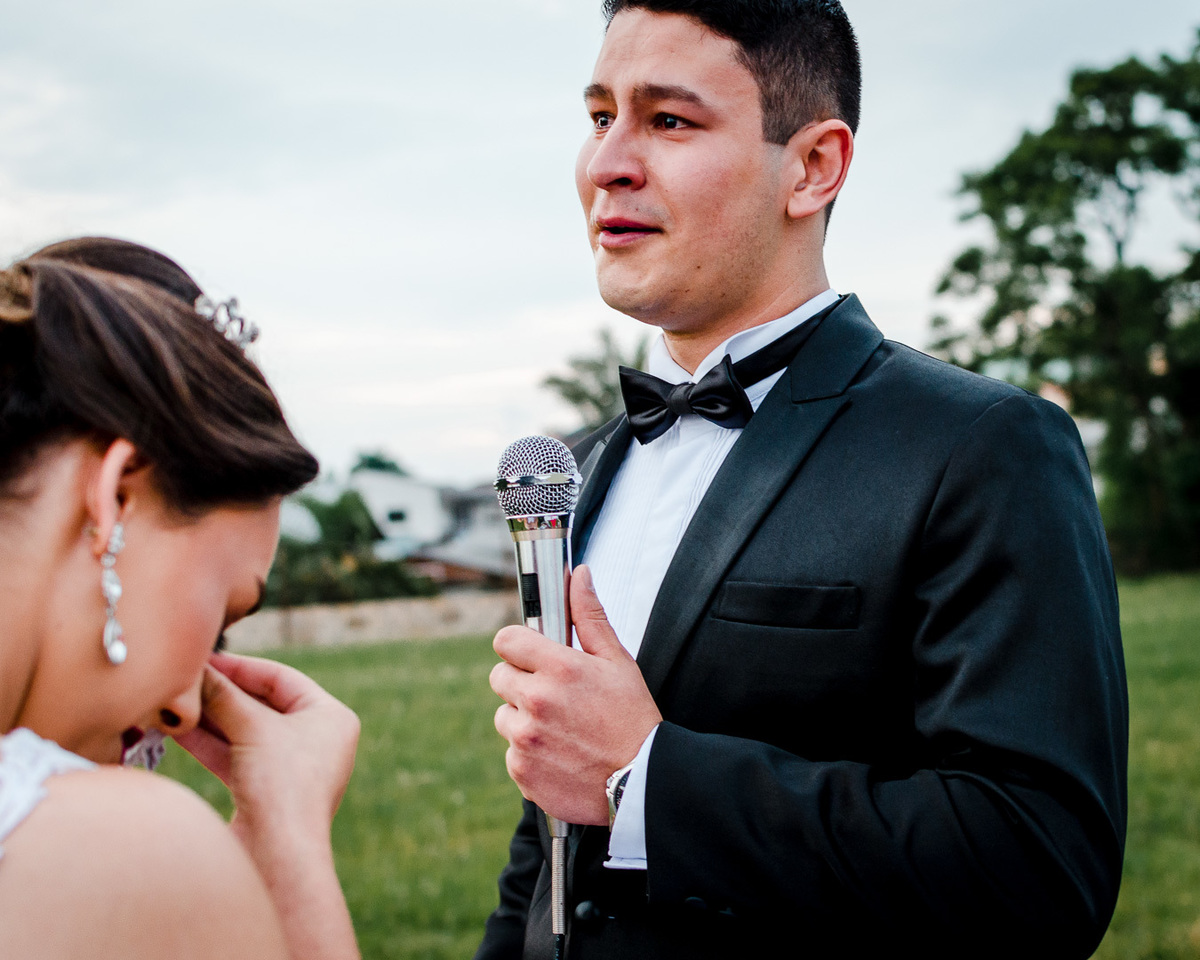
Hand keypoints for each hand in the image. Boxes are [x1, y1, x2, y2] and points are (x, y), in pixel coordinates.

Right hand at [175, 651, 359, 852]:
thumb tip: (194, 670)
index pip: (281, 678)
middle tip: (180, 681)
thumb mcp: (253, 729)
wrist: (277, 857)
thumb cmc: (282, 785)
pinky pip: (234, 755)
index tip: (203, 660)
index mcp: (330, 717)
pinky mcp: (265, 791)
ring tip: (169, 704)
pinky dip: (207, 744)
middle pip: (259, 703)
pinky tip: (176, 730)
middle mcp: (316, 739)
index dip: (240, 667)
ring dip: (206, 718)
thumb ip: (223, 696)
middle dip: (218, 695)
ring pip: (242, 731)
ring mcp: (290, 767)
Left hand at [491, 564, 661, 824]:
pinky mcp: (522, 771)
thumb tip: (578, 575)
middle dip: (521, 682)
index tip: (531, 656)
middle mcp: (536, 702)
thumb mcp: (618, 661)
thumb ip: (589, 616)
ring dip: (523, 719)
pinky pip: (511, 753)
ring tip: (561, 729)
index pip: (505, 640)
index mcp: (558, 669)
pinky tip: (561, 755)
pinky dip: (529, 754)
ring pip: (504, 717)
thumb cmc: (634, 718)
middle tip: (554, 696)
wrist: (644, 783)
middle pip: (499, 677)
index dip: (518, 646)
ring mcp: (525, 739)